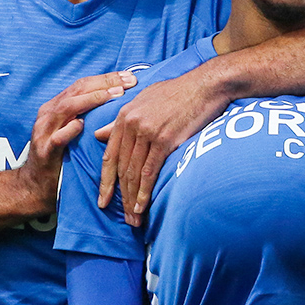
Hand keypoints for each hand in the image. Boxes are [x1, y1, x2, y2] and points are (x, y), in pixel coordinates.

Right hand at [16, 71, 136, 214]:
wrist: (35, 184)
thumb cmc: (61, 155)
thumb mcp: (73, 130)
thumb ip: (88, 114)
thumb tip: (118, 100)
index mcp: (56, 106)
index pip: (83, 85)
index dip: (106, 78)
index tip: (129, 76)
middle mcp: (48, 113)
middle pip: (77, 90)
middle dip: (104, 83)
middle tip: (128, 81)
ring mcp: (44, 131)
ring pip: (67, 107)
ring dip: (92, 100)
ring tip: (114, 95)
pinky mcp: (44, 151)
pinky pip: (58, 138)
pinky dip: (69, 130)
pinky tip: (82, 124)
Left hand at [94, 66, 227, 226]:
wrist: (205, 85)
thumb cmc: (178, 91)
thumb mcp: (144, 100)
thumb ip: (120, 119)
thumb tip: (99, 134)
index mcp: (124, 116)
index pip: (110, 155)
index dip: (106, 180)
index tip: (103, 199)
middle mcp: (131, 125)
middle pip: (121, 168)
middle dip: (120, 196)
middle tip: (122, 218)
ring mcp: (147, 132)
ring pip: (134, 173)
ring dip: (133, 199)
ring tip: (133, 219)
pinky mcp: (164, 140)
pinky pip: (150, 171)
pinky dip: (145, 192)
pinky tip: (142, 206)